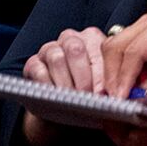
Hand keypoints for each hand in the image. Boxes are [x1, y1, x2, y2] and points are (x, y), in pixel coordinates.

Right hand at [20, 26, 106, 145]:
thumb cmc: (89, 94)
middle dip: (83, 78)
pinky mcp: (33, 63)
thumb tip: (113, 93)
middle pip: (75, 49)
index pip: (98, 50)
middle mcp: (70, 39)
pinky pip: (39, 71)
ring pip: (56, 58)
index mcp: (92, 38)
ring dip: (66, 83)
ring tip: (73, 101)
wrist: (66, 107)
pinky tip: (57, 99)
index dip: (102, 75)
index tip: (104, 94)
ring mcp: (49, 49)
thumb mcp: (102, 87)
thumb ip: (108, 84)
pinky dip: (49, 87)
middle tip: (88, 98)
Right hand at [102, 13, 146, 100]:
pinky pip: (119, 52)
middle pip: (115, 48)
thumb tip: (133, 99)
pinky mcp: (139, 38)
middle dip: (112, 77)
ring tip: (118, 96)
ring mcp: (141, 29)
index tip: (120, 100)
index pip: (131, 54)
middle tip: (115, 101)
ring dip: (112, 73)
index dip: (122, 79)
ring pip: (113, 49)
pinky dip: (118, 70)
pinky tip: (123, 87)